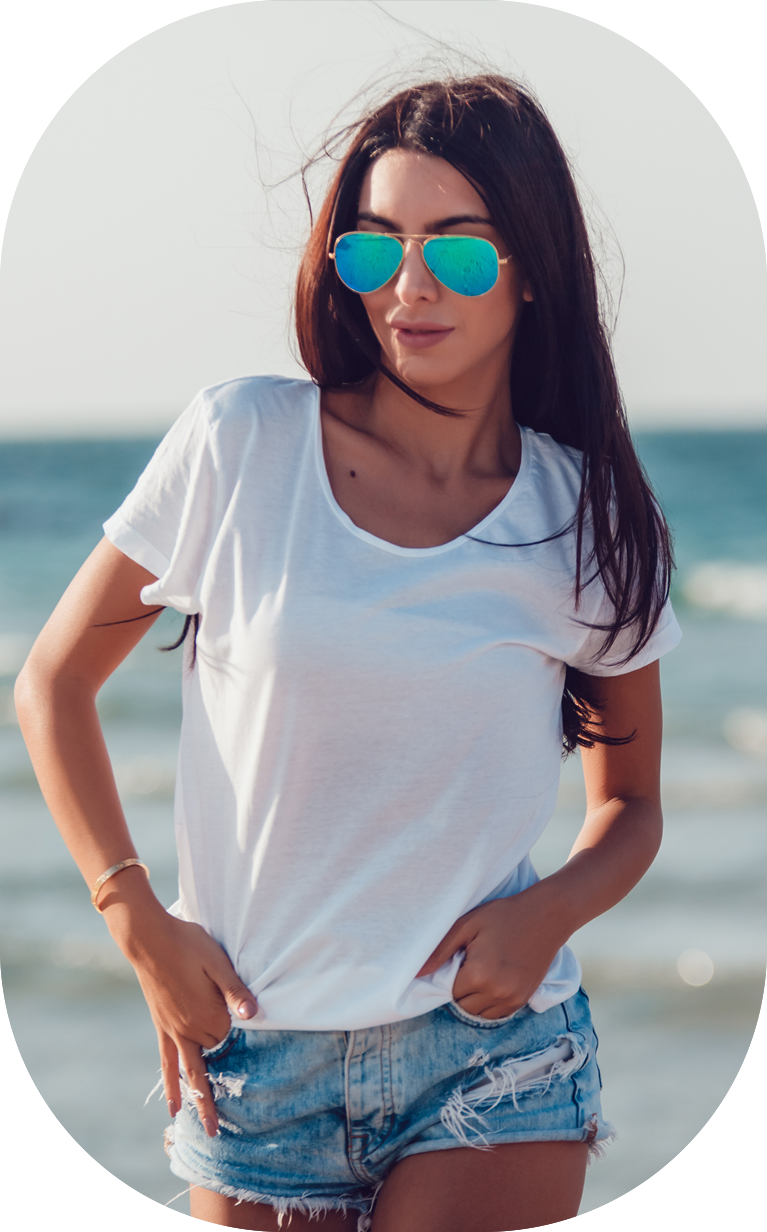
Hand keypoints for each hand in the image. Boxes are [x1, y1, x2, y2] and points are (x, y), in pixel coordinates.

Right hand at [110, 905, 257, 1135]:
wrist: (149, 938)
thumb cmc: (188, 943)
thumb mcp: (217, 961)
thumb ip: (235, 989)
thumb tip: (253, 1013)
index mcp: (208, 1014)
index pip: (234, 1039)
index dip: (245, 1039)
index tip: (259, 1045)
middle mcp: (190, 1029)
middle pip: (216, 1058)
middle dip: (227, 1080)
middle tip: (237, 1117)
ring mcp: (173, 1031)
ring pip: (190, 1073)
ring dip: (200, 1101)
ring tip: (209, 1129)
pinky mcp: (161, 1027)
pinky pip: (166, 1063)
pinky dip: (171, 1085)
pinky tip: (172, 1107)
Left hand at [416, 888, 566, 1019]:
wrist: (547, 915)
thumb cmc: (503, 915)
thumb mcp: (467, 924)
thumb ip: (440, 950)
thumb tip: (415, 974)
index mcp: (479, 974)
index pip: (450, 992)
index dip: (450, 976)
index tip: (460, 958)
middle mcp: (496, 993)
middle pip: (463, 1006)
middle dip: (461, 989)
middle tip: (470, 963)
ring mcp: (513, 999)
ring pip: (479, 1014)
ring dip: (474, 999)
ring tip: (482, 971)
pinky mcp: (524, 1000)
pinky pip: (497, 1014)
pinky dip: (490, 1003)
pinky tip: (493, 980)